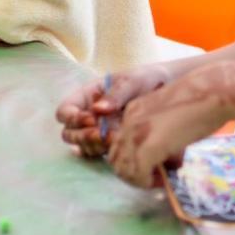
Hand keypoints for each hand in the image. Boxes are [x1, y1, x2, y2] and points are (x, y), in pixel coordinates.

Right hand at [55, 65, 171, 157]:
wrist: (170, 91)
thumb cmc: (148, 80)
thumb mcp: (133, 81)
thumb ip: (116, 93)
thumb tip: (98, 109)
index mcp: (87, 96)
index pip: (65, 111)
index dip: (72, 118)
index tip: (92, 119)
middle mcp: (88, 115)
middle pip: (69, 133)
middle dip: (82, 136)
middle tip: (103, 135)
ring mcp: (98, 132)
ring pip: (82, 147)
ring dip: (93, 146)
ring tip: (115, 141)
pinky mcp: (111, 145)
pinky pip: (97, 154)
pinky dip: (102, 155)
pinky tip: (115, 150)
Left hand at [106, 68, 233, 188]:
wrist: (212, 91)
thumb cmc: (200, 102)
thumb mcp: (169, 117)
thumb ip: (158, 134)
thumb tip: (162, 160)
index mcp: (132, 112)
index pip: (119, 145)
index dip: (132, 161)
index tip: (152, 167)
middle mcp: (128, 121)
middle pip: (115, 159)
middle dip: (132, 174)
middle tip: (154, 177)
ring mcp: (137, 134)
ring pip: (123, 169)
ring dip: (139, 180)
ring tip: (159, 178)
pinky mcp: (150, 146)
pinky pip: (139, 174)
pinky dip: (147, 182)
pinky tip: (162, 180)